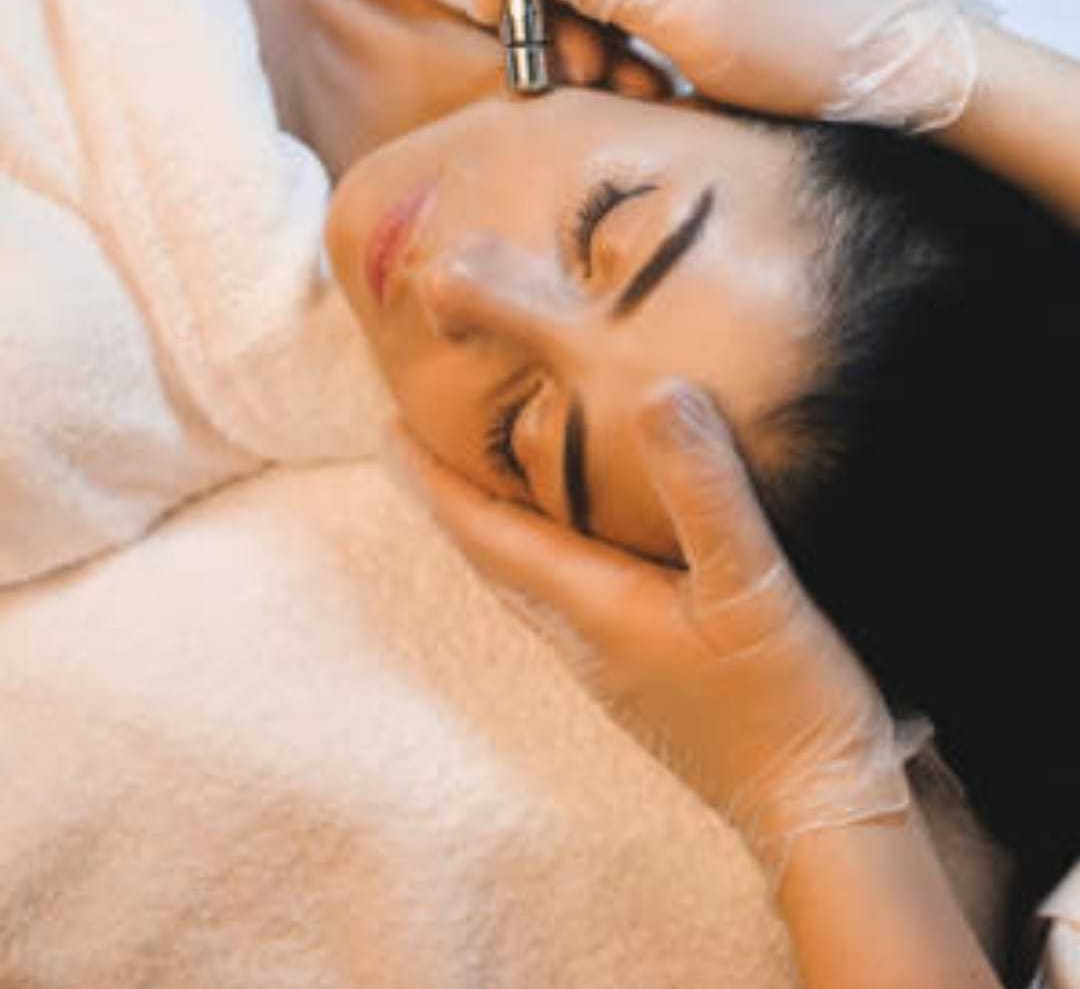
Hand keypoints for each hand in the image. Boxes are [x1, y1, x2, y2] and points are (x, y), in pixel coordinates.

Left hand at [397, 379, 910, 875]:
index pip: (485, 534)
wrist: (820, 817)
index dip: (433, 480)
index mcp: (595, 609)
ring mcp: (611, 668)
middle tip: (414, 444)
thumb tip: (657, 392)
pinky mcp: (644, 681)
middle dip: (448, 500)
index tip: (388, 429)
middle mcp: (585, 641)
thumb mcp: (753, 587)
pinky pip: (565, 606)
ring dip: (490, 531)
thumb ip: (705, 491)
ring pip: (524, 586)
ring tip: (477, 483)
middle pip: (490, 560)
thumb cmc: (790, 704)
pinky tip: (573, 549)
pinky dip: (541, 560)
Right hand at [454, 0, 904, 118]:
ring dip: (581, 43)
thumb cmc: (791, 36)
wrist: (880, 71)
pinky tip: (648, 87)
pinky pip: (619, 12)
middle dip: (543, 10)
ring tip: (626, 86)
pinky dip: (617, 53)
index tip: (495, 8)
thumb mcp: (678, 5)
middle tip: (573, 71)